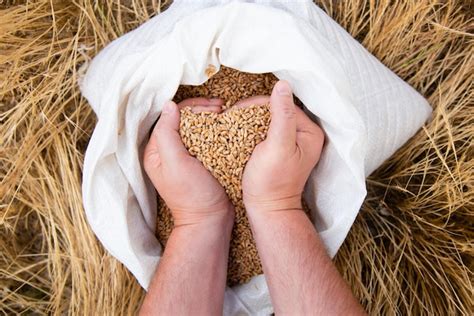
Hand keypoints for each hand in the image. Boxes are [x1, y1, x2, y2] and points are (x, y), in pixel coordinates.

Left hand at [143, 98, 233, 226]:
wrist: (210, 221)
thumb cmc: (192, 195)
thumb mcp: (176, 163)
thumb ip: (168, 133)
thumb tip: (169, 105)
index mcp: (156, 150)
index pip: (171, 117)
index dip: (192, 107)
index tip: (213, 108)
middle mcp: (168, 151)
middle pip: (184, 119)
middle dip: (202, 109)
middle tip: (221, 108)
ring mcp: (184, 157)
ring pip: (196, 127)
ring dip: (210, 118)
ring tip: (225, 114)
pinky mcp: (200, 161)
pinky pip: (205, 139)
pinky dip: (215, 130)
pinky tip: (226, 127)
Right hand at [242, 80, 323, 214]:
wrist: (267, 209)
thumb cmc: (272, 181)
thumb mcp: (278, 146)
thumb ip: (281, 115)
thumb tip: (282, 84)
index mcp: (309, 131)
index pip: (281, 104)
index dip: (256, 105)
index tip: (233, 112)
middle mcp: (304, 133)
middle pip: (274, 110)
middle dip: (251, 112)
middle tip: (229, 118)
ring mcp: (292, 142)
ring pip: (267, 120)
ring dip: (248, 120)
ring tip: (230, 124)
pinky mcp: (280, 149)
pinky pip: (264, 131)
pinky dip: (250, 129)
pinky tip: (237, 133)